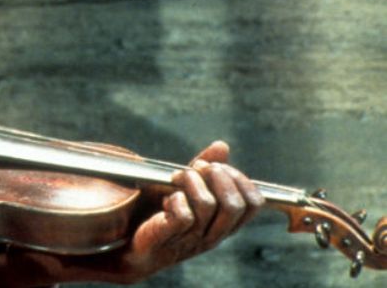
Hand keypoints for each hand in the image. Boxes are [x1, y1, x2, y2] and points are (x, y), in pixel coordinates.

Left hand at [113, 141, 264, 281]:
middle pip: (235, 205)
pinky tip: (167, 198)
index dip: (240, 179)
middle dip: (218, 177)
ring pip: (208, 205)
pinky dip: (176, 199)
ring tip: (176, 177)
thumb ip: (206, 169)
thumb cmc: (164, 214)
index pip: (254, 203)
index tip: (217, 167)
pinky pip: (184, 216)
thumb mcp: (188, 190)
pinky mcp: (169, 237)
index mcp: (225, 224)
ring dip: (191, 180)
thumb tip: (222, 146)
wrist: (137, 245)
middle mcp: (214, 233)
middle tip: (197, 168)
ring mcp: (193, 238)